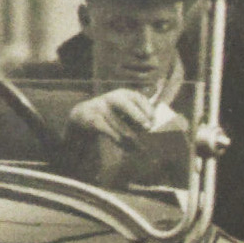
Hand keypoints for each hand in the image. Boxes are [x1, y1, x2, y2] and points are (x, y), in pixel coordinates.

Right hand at [69, 89, 183, 148]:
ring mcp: (100, 108)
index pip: (137, 97)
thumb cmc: (111, 114)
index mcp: (124, 94)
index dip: (146, 108)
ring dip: (129, 137)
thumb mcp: (124, 110)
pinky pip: (108, 131)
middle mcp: (112, 98)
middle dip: (137, 115)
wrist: (83, 116)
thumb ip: (139, 114)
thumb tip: (160, 124)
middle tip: (148, 127)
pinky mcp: (92, 120)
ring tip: (139, 147)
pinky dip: (118, 141)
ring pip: (118, 123)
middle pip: (125, 104)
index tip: (154, 120)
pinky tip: (127, 148)